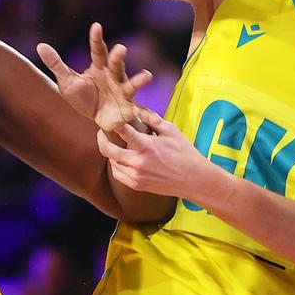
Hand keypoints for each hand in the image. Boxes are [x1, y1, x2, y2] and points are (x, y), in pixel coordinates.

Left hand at [36, 23, 152, 133]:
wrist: (97, 119)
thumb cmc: (83, 96)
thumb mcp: (67, 81)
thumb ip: (56, 64)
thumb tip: (40, 45)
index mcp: (99, 68)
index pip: (98, 50)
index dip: (97, 39)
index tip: (96, 26)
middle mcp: (114, 77)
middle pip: (116, 64)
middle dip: (118, 57)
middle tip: (121, 49)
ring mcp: (123, 93)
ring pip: (131, 84)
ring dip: (139, 80)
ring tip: (147, 76)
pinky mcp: (128, 110)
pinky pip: (138, 111)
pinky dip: (146, 114)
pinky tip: (151, 117)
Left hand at [97, 108, 220, 202]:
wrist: (193, 179)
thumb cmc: (184, 153)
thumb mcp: (171, 131)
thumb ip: (153, 120)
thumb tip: (139, 110)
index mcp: (146, 146)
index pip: (122, 131)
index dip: (113, 122)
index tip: (109, 117)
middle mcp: (138, 162)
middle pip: (108, 150)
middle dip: (101, 138)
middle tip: (101, 132)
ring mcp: (136, 175)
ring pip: (111, 162)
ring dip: (110, 152)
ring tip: (113, 144)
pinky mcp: (137, 185)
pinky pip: (118, 174)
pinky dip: (116, 165)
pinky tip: (120, 159)